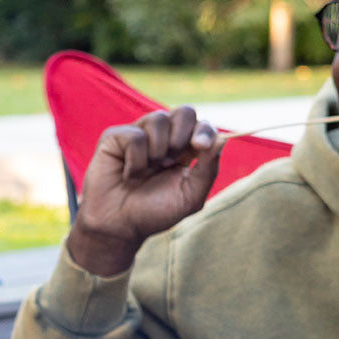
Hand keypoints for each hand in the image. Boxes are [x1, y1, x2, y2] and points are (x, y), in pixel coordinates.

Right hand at [67, 107, 222, 275]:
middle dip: (182, 135)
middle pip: (185, 112)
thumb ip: (208, 169)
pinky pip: (134, 136)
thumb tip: (222, 139)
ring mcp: (139, 134)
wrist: (119, 226)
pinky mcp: (115, 137)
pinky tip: (129, 174)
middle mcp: (163, 137)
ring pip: (158, 119)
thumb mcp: (190, 197)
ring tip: (146, 172)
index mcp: (185, 150)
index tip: (200, 146)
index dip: (205, 131)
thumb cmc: (154, 213)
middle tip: (170, 162)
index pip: (202, 126)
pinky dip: (136, 161)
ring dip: (157, 152)